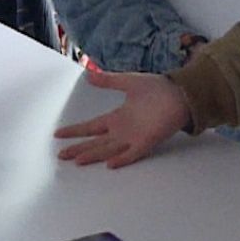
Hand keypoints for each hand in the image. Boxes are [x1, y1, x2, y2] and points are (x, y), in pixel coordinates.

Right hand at [54, 71, 191, 167]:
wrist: (180, 93)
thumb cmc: (158, 89)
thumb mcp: (128, 82)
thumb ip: (108, 81)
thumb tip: (89, 76)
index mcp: (118, 117)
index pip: (91, 126)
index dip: (76, 131)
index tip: (59, 134)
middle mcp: (123, 130)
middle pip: (95, 142)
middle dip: (78, 148)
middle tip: (61, 156)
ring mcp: (134, 137)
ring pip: (108, 149)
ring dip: (93, 155)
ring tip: (77, 161)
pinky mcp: (147, 141)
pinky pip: (132, 153)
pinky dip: (121, 159)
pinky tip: (109, 164)